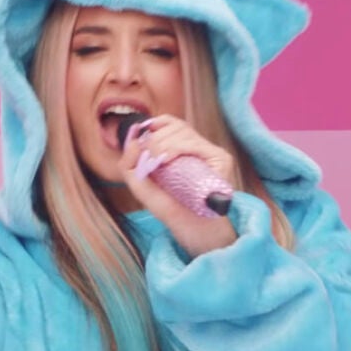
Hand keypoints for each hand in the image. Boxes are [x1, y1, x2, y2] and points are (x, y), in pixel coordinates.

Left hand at [118, 116, 237, 256]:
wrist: (191, 228)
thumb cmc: (171, 207)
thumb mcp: (143, 186)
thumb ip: (130, 165)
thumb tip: (132, 140)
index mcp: (181, 149)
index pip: (170, 122)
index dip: (155, 124)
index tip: (142, 136)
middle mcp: (198, 147)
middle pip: (175, 126)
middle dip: (155, 139)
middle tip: (148, 157)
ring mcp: (211, 152)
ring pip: (183, 132)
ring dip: (163, 143)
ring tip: (157, 161)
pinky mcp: (221, 159)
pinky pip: (196, 144)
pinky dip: (177, 147)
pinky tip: (166, 159)